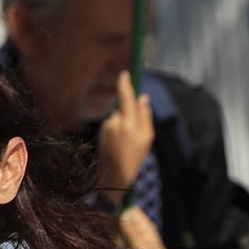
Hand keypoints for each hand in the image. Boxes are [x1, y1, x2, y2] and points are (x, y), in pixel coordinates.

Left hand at [97, 70, 153, 192]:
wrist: (114, 175)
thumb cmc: (135, 156)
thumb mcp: (147, 137)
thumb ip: (145, 116)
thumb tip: (143, 98)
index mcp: (128, 122)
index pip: (125, 97)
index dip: (125, 84)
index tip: (124, 74)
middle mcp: (115, 121)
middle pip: (123, 108)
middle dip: (130, 114)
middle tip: (137, 132)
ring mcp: (106, 126)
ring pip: (118, 117)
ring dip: (124, 124)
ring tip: (128, 142)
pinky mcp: (101, 132)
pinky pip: (112, 125)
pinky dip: (117, 130)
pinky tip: (119, 144)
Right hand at [116, 203, 163, 248]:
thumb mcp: (140, 246)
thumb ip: (129, 230)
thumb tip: (122, 212)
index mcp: (143, 224)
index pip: (128, 208)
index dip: (117, 210)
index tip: (110, 220)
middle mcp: (138, 230)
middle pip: (118, 222)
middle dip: (115, 234)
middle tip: (119, 245)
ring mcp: (133, 241)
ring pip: (115, 237)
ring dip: (116, 247)